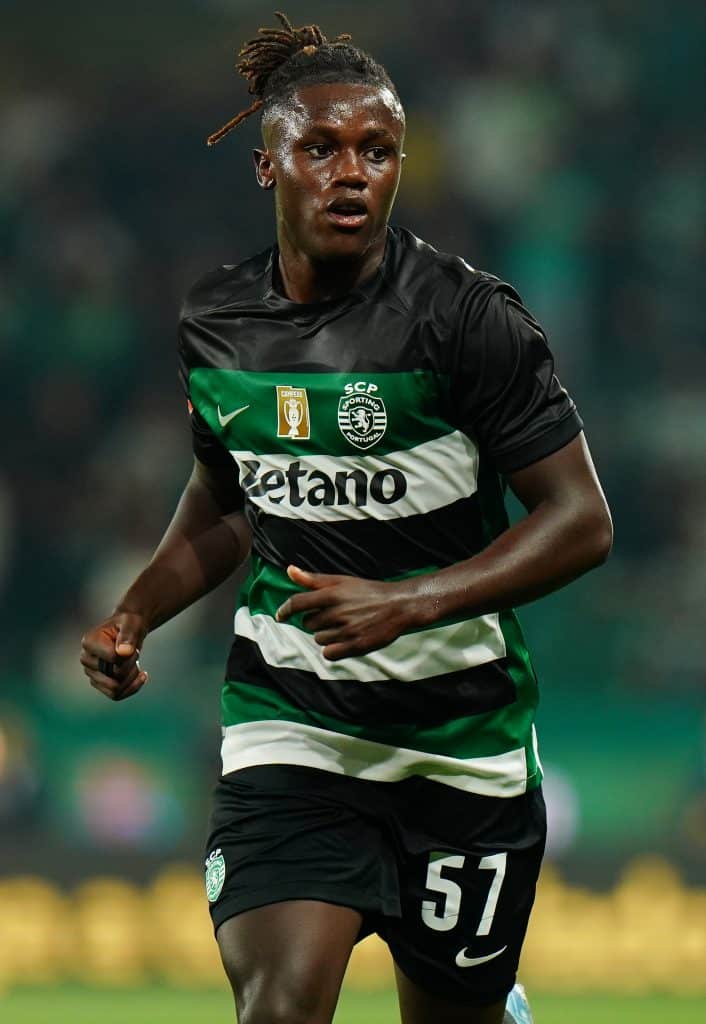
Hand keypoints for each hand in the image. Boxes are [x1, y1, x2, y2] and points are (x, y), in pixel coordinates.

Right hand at [80, 612, 148, 700]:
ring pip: (115, 689)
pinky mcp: (99, 682)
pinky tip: (142, 676)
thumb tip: (124, 652)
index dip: (129, 656)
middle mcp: (86, 659)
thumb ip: (128, 635)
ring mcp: (91, 672)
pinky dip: (132, 688)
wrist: (128, 631)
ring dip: (132, 678)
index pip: (113, 660)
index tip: (132, 646)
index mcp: (89, 642)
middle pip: (114, 677)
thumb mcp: (131, 623)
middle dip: (131, 668)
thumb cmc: (128, 624)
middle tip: (136, 654)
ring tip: (136, 664)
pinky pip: (116, 695)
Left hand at [275, 565, 420, 660]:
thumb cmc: (368, 591)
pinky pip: (329, 653)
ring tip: (343, 626)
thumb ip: (314, 579)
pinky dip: (333, 649)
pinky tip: (343, 641)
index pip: (297, 603)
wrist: (398, 606)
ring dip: (326, 635)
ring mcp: (347, 630)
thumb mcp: (342, 581)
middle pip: (308, 623)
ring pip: (319, 639)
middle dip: (316, 621)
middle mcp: (337, 612)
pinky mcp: (356, 646)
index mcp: (332, 594)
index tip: (280, 616)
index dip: (284, 610)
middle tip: (334, 616)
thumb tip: (289, 570)